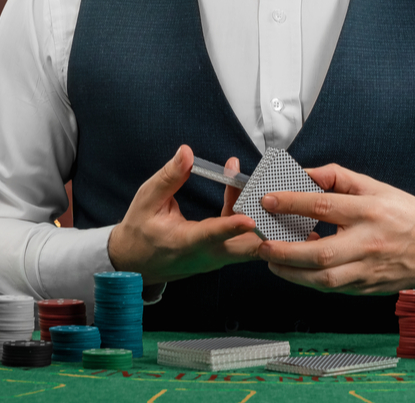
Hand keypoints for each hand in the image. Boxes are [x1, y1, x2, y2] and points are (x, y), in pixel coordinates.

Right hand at [107, 145, 262, 284]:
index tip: (250, 219)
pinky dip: (248, 214)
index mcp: (184, 243)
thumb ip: (169, 177)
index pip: (211, 236)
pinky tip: (247, 188)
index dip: (231, 227)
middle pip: (243, 248)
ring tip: (265, 185)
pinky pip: (243, 236)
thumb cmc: (140, 231)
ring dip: (259, 216)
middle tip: (277, 205)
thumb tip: (186, 153)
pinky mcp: (222, 255)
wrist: (136, 263)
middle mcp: (205, 255)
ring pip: (248, 241)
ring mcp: (217, 258)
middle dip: (263, 229)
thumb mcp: (147, 200)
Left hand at [255, 163, 414, 294]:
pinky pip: (332, 288)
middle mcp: (368, 243)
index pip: (324, 206)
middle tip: (261, 242)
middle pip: (320, 253)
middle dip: (284, 250)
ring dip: (292, 272)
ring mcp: (368, 270)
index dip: (291, 202)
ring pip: (324, 279)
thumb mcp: (376, 187)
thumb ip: (338, 177)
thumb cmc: (406, 215)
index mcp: (370, 212)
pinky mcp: (367, 288)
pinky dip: (309, 281)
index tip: (267, 199)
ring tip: (270, 259)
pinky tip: (295, 270)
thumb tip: (305, 173)